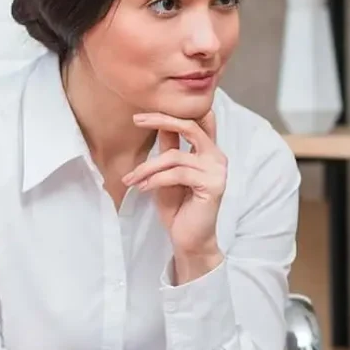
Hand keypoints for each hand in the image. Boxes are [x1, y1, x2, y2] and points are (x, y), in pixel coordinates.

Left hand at [123, 111, 226, 263]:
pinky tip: (143, 188)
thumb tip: (161, 124)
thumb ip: (170, 150)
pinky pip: (177, 174)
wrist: (189, 238)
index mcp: (209, 152)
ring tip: (131, 179)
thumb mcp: (168, 173)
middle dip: (161, 120)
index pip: (200, 121)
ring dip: (147, 167)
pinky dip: (155, 180)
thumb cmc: (179, 207)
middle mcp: (217, 157)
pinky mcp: (213, 185)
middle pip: (190, 127)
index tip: (146, 111)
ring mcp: (218, 170)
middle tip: (136, 120)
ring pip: (175, 157)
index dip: (176, 111)